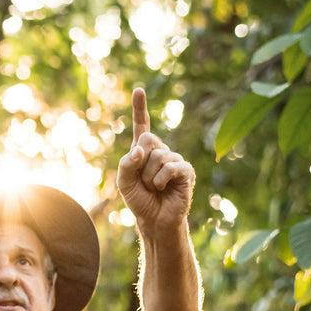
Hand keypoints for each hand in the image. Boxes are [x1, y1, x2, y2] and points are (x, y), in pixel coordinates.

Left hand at [117, 88, 194, 234]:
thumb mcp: (124, 183)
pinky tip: (164, 188)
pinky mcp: (186, 170)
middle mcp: (161, 151)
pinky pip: (170, 167)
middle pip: (147, 139)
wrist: (155, 220)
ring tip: (155, 188)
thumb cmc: (140, 200)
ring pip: (157, 156)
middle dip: (140, 162)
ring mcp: (175, 159)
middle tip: (144, 181)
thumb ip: (126, 164)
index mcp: (144, 151)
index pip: (142, 126)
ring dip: (149, 177)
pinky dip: (161, 180)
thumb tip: (140, 149)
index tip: (138, 90)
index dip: (140, 108)